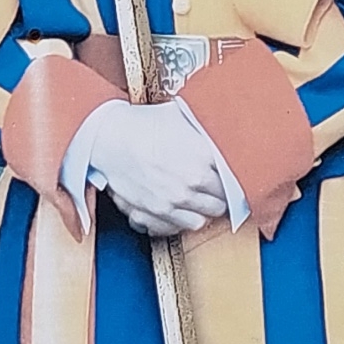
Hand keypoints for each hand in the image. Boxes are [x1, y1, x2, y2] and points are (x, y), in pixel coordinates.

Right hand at [79, 99, 229, 236]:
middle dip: (222, 196)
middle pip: (223, 202)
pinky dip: (185, 219)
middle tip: (217, 189)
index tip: (233, 177)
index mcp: (202, 155)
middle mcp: (192, 181)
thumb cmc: (145, 124)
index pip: (234, 179)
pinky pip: (183, 226)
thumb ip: (208, 127)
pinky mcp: (156, 212)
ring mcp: (174, 199)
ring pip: (206, 218)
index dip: (235, 179)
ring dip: (205, 211)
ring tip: (201, 200)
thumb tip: (228, 129)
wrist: (109, 138)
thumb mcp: (182, 116)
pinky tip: (184, 208)